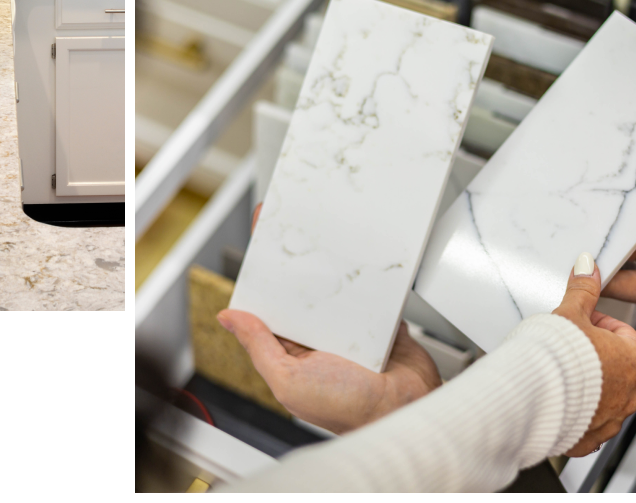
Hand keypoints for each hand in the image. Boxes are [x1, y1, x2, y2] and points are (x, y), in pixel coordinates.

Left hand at [216, 204, 441, 433]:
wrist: (406, 411)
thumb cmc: (349, 410)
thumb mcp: (290, 381)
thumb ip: (260, 348)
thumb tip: (229, 318)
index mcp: (291, 352)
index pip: (269, 305)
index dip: (262, 274)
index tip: (260, 241)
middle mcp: (318, 339)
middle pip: (302, 290)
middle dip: (299, 261)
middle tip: (295, 224)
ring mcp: (349, 329)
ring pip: (335, 288)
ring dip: (334, 266)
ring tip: (328, 234)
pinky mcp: (379, 323)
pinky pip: (370, 293)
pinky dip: (367, 277)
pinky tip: (363, 257)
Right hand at [553, 254, 635, 456]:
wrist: (529, 398)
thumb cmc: (554, 358)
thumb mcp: (570, 314)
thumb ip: (583, 290)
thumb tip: (588, 266)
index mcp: (633, 359)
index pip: (623, 332)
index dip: (597, 324)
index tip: (579, 323)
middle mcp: (630, 392)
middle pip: (615, 364)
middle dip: (593, 355)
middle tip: (567, 347)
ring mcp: (612, 418)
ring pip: (603, 395)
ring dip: (586, 384)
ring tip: (559, 373)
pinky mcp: (592, 437)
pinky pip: (588, 421)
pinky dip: (576, 411)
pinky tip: (557, 398)